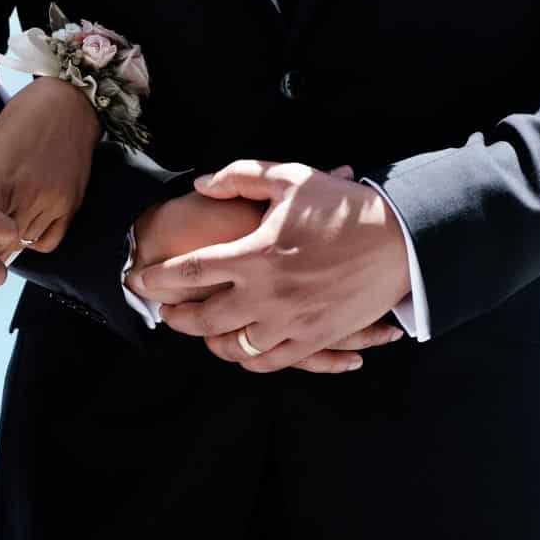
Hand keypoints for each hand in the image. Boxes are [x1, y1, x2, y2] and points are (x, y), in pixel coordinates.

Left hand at [0, 77, 100, 250]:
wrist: (67, 104)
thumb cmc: (23, 119)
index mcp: (1, 179)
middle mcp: (28, 194)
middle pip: (1, 240)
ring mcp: (52, 201)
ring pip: (24, 243)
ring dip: (12, 240)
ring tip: (5, 227)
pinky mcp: (70, 204)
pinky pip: (49, 241)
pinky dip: (36, 240)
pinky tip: (28, 224)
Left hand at [128, 160, 410, 374]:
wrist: (399, 241)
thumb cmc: (343, 206)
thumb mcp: (290, 177)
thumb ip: (240, 177)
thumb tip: (202, 184)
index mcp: (256, 255)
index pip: (191, 272)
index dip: (158, 277)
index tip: (140, 278)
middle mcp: (268, 296)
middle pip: (205, 319)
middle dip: (177, 316)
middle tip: (163, 310)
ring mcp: (292, 322)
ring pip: (235, 348)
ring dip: (210, 341)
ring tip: (199, 330)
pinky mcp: (315, 339)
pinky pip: (272, 362)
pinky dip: (249, 359)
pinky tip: (240, 349)